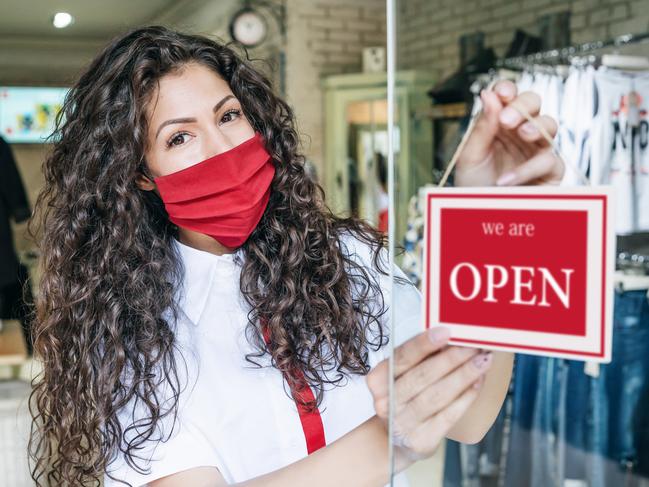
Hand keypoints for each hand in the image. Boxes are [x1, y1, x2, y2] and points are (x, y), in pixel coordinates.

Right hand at [365, 327, 492, 470]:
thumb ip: (422, 357)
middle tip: (475, 345)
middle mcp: (386, 402)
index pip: (402, 357)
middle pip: (423, 375)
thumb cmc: (404, 396)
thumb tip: (451, 337)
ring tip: (483, 360)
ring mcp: (402, 423)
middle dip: (453, 358)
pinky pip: (448, 415)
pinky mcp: (421, 440)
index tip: (446, 332)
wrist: (397, 438)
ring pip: (437, 395)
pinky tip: (478, 382)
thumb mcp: (404, 374)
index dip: (424, 343)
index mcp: (378, 380)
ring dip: (464, 375)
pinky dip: (466, 397)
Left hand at [454, 80, 564, 186]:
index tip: (502, 92)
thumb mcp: (470, 157)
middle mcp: (519, 133)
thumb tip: (489, 94)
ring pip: (549, 124)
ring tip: (522, 134)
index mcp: (498, 124)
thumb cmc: (474, 188)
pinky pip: (548, 161)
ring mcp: (536, 150)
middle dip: (522, 105)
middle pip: (533, 103)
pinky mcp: (550, 171)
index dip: (507, 89)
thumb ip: (481, 127)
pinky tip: (507, 179)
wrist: (481, 218)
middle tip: (506, 119)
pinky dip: (528, 169)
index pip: (507, 97)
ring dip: (536, 125)